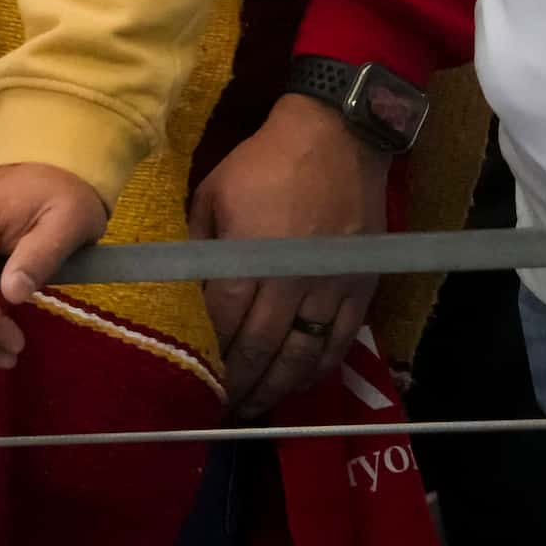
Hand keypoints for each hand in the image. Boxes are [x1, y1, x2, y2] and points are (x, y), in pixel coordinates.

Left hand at [190, 91, 388, 416]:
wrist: (338, 137)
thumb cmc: (265, 162)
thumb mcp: (213, 192)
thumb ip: (199, 243)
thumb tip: (184, 286)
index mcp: (251, 253)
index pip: (226, 320)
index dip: (212, 353)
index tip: (197, 375)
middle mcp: (292, 279)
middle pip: (263, 347)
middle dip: (240, 383)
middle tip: (222, 407)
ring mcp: (331, 287)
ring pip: (303, 355)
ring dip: (277, 388)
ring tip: (255, 407)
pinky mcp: (361, 288)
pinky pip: (340, 342)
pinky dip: (318, 369)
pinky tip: (299, 382)